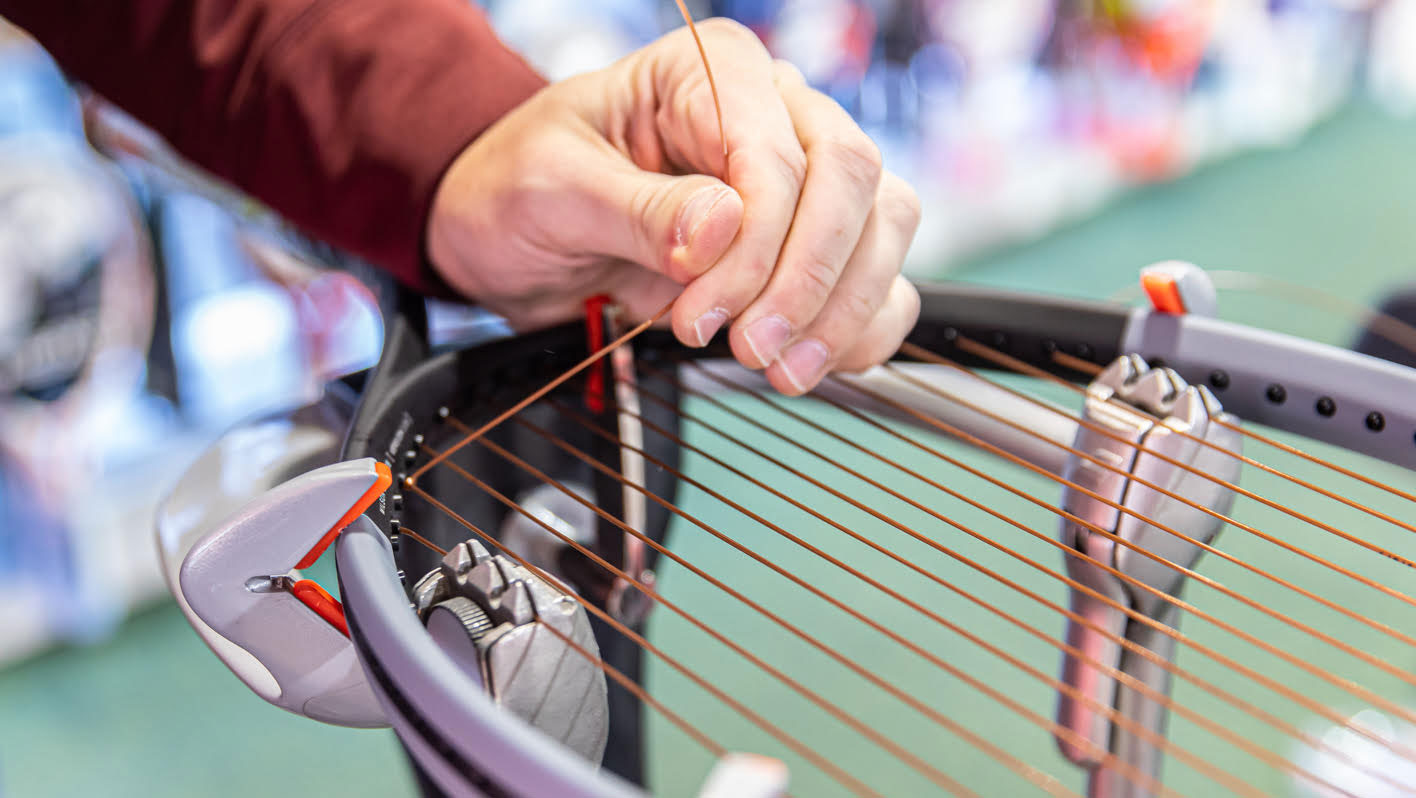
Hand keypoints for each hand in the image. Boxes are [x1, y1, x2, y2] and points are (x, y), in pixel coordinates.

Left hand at [427, 19, 920, 394]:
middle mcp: (772, 113)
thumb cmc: (519, 187)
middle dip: (808, 280)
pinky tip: (810, 359)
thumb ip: (640, 209)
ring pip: (882, 228)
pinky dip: (859, 326)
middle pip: (853, 183)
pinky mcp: (803, 242)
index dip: (758, 245)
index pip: (780, 154)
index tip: (698, 314)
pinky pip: (875, 277)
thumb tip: (724, 229)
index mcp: (709, 73)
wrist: (507, 233)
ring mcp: (799, 178)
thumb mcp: (553, 190)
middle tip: (748, 348)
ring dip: (842, 310)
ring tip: (778, 367)